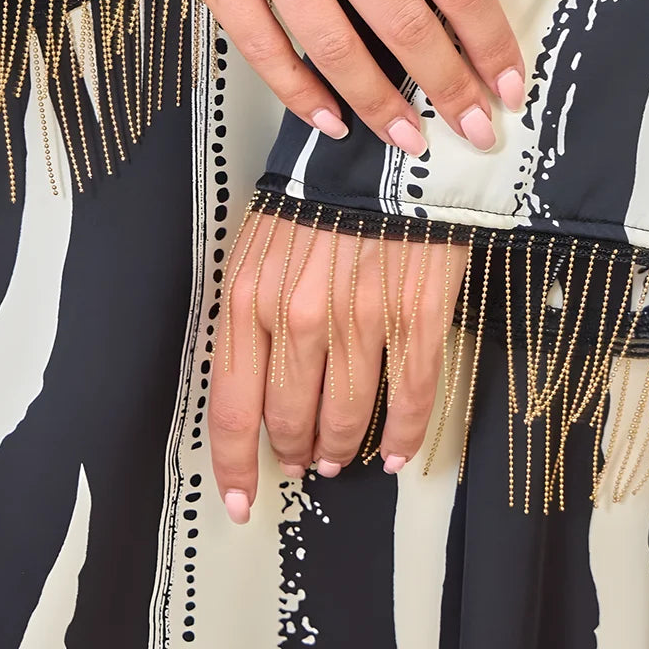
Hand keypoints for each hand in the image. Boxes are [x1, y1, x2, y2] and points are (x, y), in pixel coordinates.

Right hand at [123, 0, 523, 155]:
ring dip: (379, 104)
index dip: (488, 38)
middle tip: (477, 131)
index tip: (509, 81)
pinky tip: (328, 120)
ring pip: (334, 45)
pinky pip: (261, 45)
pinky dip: (297, 90)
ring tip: (409, 141)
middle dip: (449, 85)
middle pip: (403, 21)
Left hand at [207, 210, 468, 521]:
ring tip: (342, 457)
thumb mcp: (261, 244)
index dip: (237, 464)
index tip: (242, 500)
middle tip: (304, 462)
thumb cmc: (318, 194)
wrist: (386, 148)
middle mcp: (298, 316)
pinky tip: (397, 451)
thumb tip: (255, 382)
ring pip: (347, 416)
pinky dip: (404, 435)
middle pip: (291, 418)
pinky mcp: (415, 315)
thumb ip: (252, 311)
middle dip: (296, 450)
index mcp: (249, 296)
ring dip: (343, 447)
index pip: (233, 405)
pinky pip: (409, 398)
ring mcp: (360, 318)